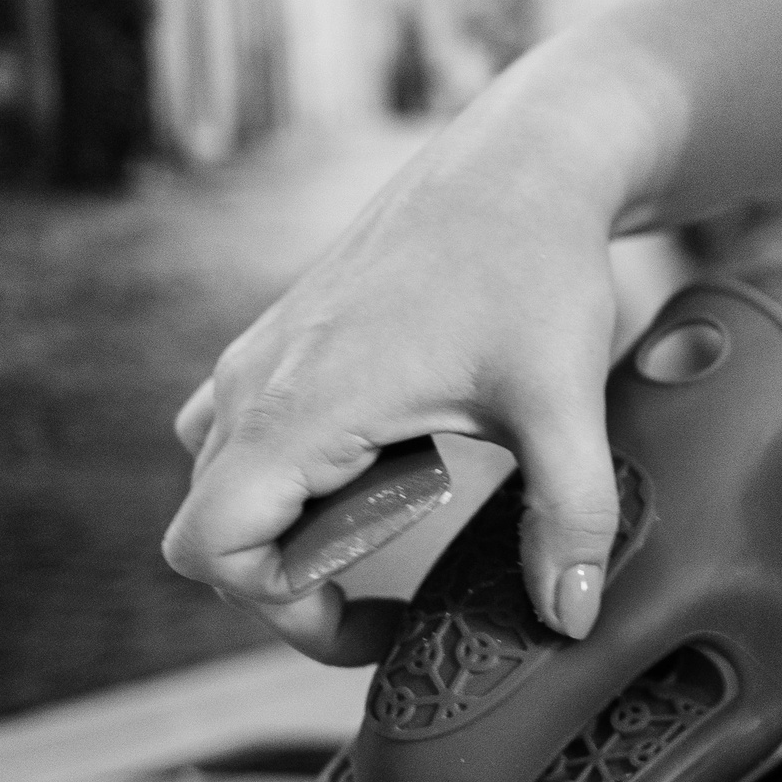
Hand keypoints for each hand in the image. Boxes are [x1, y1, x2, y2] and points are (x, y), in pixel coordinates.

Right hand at [162, 68, 646, 664]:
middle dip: (290, 585)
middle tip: (387, 602)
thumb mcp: (565, 402)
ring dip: (290, 528)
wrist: (523, 162)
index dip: (281, 608)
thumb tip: (570, 617)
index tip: (376, 618)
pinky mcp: (289, 339)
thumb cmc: (534, 266)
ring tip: (392, 528)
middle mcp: (256, 382)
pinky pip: (252, 431)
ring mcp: (263, 356)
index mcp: (300, 404)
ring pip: (224, 479)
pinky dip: (299, 476)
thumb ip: (567, 516)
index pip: (211, 546)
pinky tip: (391, 467)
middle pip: (211, 530)